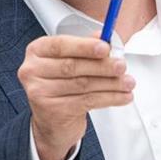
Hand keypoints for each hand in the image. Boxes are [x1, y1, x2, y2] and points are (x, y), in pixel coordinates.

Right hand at [18, 35, 134, 159]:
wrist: (51, 122)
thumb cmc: (61, 86)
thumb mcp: (70, 61)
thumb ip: (86, 47)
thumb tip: (104, 36)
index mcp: (37, 51)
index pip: (61, 45)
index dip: (85, 46)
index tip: (105, 48)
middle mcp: (32, 70)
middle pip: (72, 66)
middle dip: (102, 66)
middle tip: (121, 66)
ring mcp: (39, 91)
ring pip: (82, 84)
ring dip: (110, 83)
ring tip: (128, 82)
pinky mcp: (51, 110)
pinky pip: (87, 101)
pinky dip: (109, 98)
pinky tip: (122, 96)